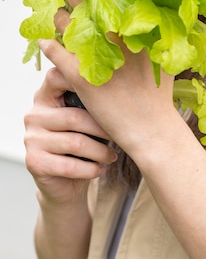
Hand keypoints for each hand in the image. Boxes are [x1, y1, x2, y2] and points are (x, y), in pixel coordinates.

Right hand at [24, 62, 116, 206]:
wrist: (64, 182)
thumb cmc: (81, 140)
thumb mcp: (83, 116)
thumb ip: (90, 99)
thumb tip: (121, 87)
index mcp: (44, 96)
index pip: (56, 77)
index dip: (79, 80)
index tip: (106, 88)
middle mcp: (34, 115)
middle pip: (74, 117)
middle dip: (102, 129)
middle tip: (119, 135)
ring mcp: (31, 139)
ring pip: (75, 143)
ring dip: (100, 152)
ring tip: (112, 155)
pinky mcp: (34, 163)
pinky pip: (70, 166)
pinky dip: (91, 169)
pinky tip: (100, 169)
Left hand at [37, 0, 177, 163]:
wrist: (152, 128)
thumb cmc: (159, 97)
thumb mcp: (164, 60)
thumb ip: (160, 39)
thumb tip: (164, 23)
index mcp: (134, 31)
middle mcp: (115, 38)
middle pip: (86, 5)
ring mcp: (97, 56)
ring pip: (68, 27)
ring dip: (58, 17)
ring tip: (51, 10)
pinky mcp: (81, 77)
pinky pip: (57, 54)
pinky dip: (48, 45)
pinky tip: (42, 40)